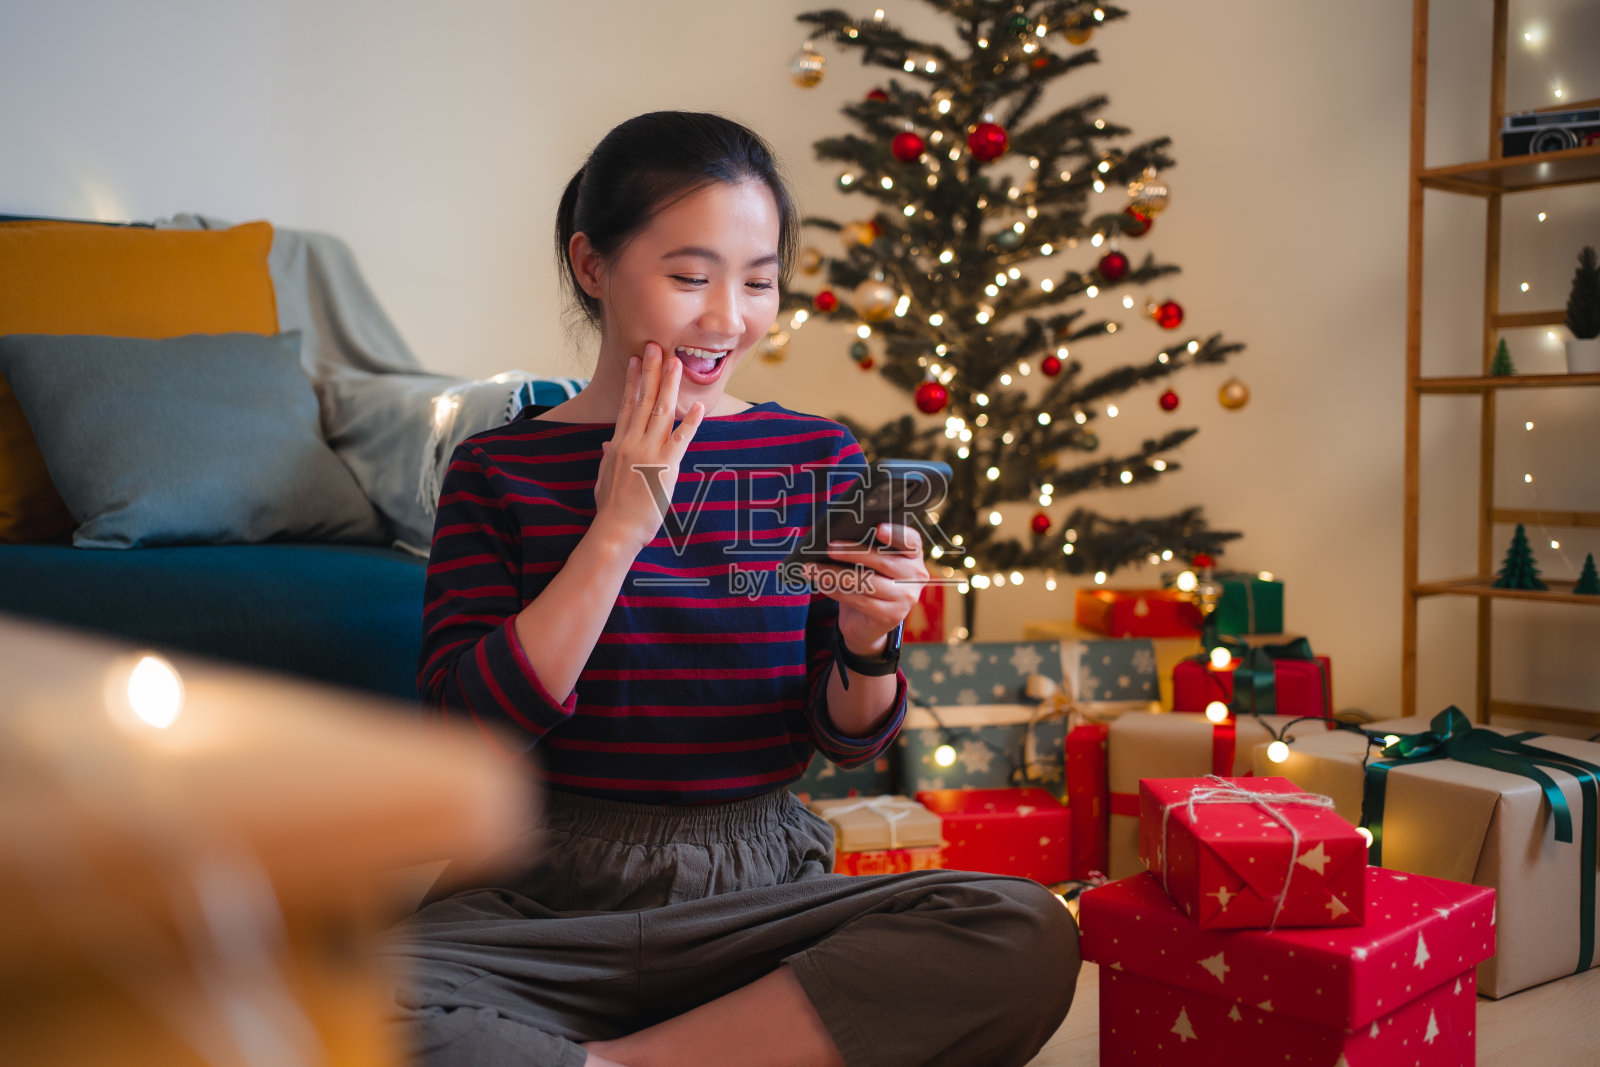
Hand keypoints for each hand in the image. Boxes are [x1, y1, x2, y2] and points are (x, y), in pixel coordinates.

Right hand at [592, 343, 703, 552]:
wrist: (615, 529)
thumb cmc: (610, 509)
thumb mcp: (604, 478)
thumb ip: (608, 458)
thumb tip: (607, 444)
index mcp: (618, 444)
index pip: (627, 405)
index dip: (633, 381)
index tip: (636, 360)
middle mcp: (632, 442)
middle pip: (643, 399)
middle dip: (651, 371)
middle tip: (656, 346)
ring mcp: (648, 452)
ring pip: (661, 411)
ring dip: (670, 385)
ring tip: (676, 363)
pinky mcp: (664, 466)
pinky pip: (681, 439)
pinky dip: (690, 422)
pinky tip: (698, 407)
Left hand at [802, 523, 927, 653]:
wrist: (867, 623)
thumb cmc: (868, 581)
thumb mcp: (870, 563)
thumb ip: (865, 548)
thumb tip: (836, 538)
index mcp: (913, 556)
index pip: (911, 541)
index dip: (896, 534)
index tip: (878, 528)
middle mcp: (915, 576)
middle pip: (883, 561)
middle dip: (852, 553)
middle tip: (830, 548)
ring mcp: (906, 598)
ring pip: (867, 582)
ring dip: (836, 574)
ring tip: (814, 569)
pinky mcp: (891, 616)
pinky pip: (860, 600)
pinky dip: (837, 591)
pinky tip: (823, 584)